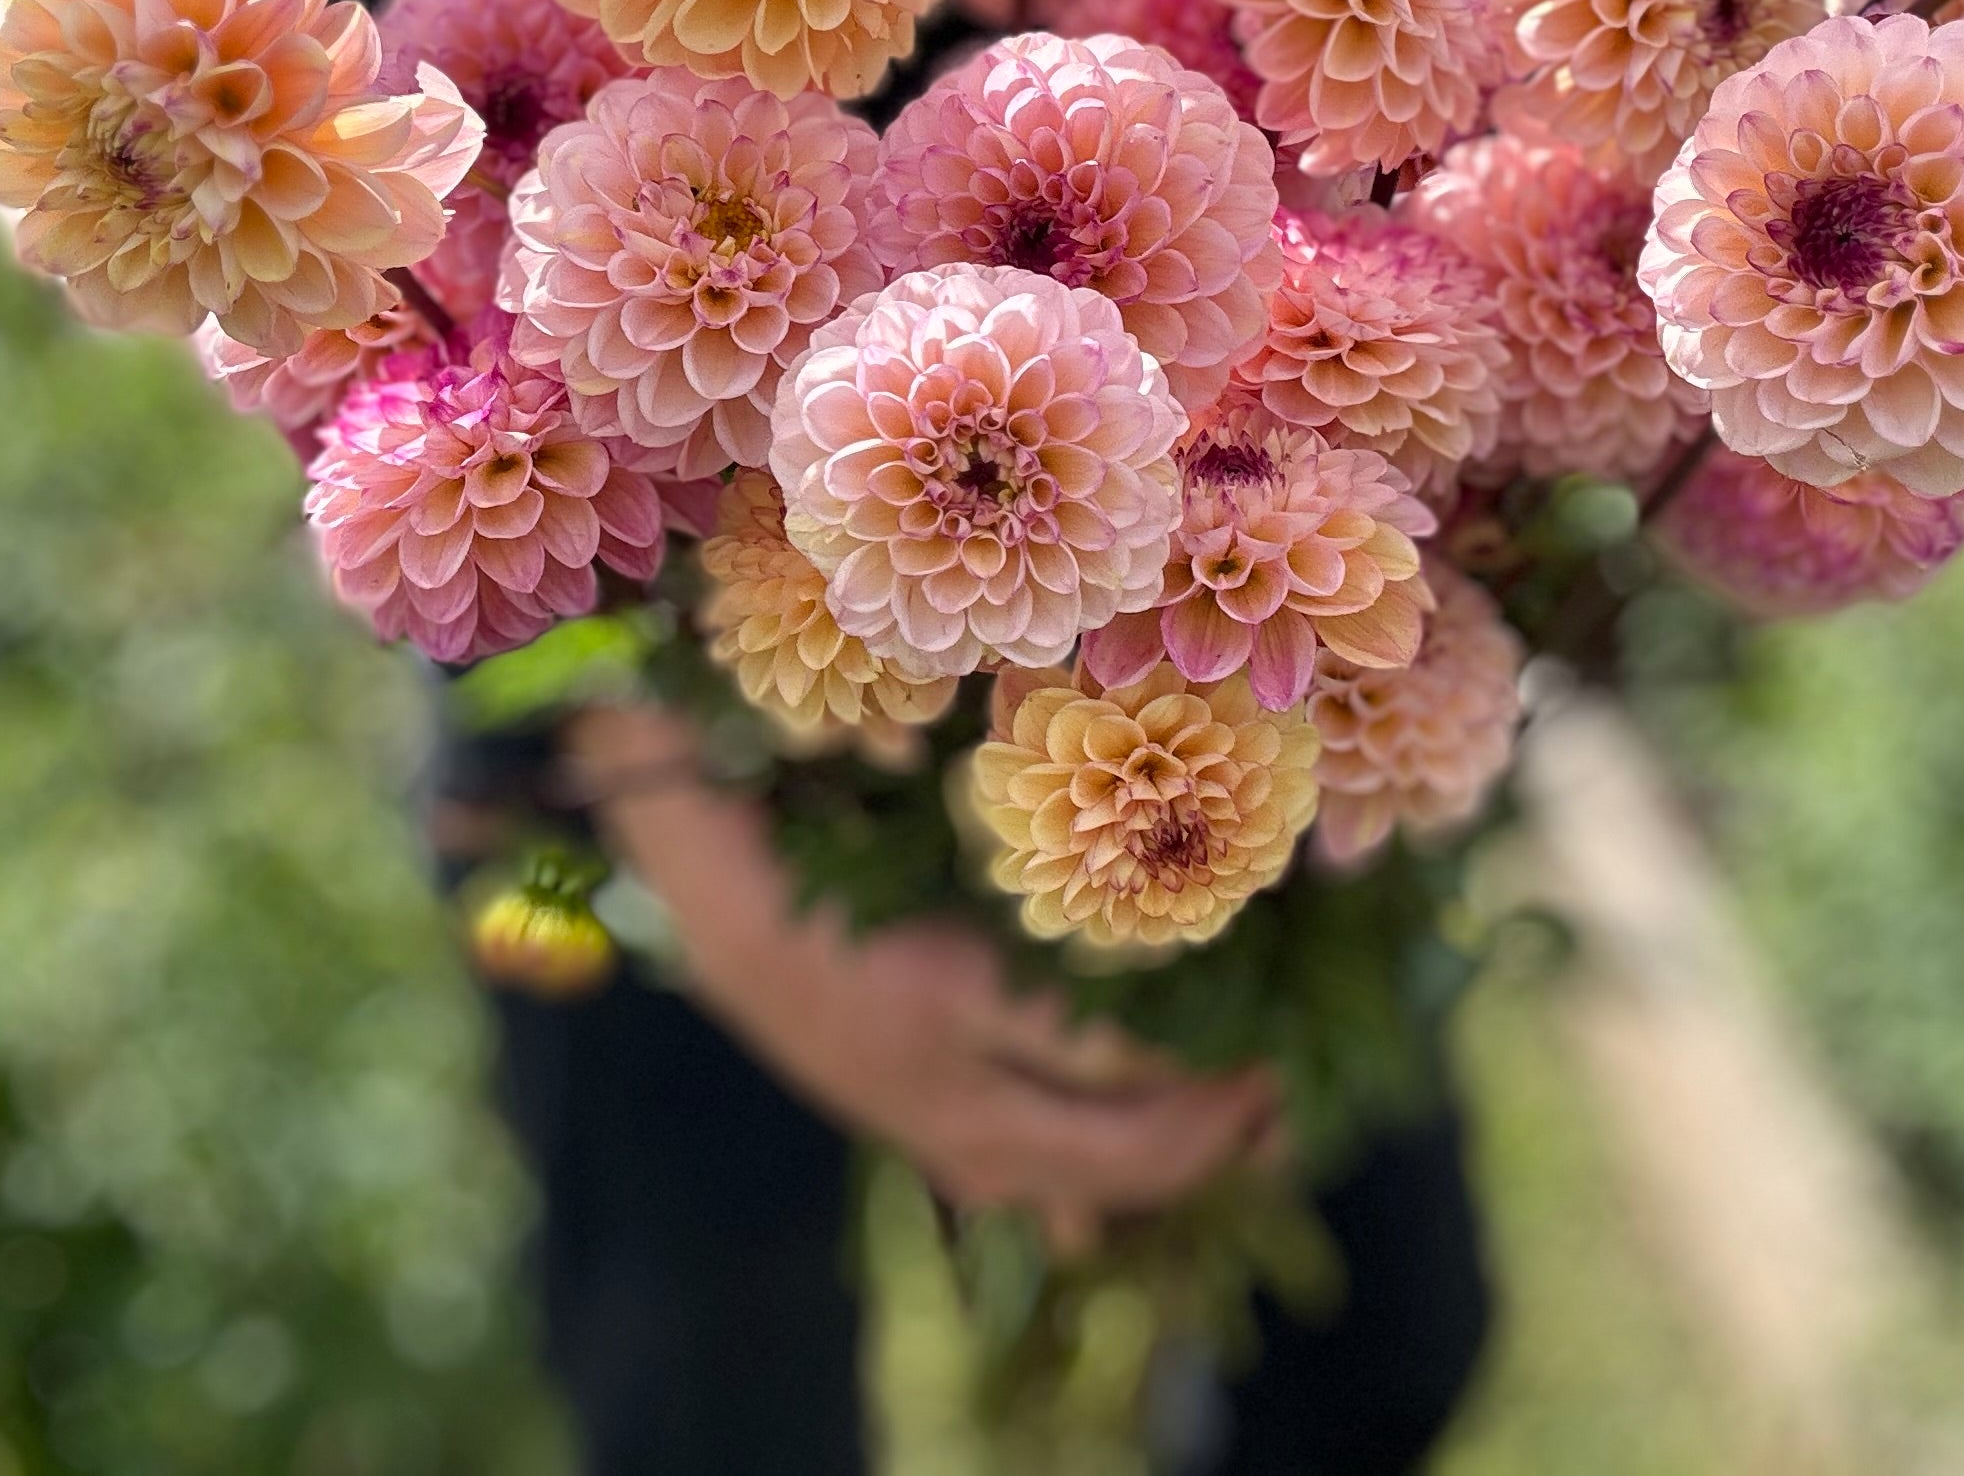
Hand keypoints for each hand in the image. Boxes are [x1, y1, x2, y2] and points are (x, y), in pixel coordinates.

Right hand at [567, 709, 1273, 1244]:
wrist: (678, 857)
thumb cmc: (795, 784)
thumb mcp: (886, 770)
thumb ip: (984, 780)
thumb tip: (1093, 782)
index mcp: (933, 989)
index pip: (1099, 1052)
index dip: (1195, 1051)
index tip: (1276, 1005)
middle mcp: (928, 1074)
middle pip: (1101, 1145)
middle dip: (1207, 1129)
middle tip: (1285, 1086)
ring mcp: (909, 1110)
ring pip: (1061, 1183)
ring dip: (1166, 1168)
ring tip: (1252, 1132)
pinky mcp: (898, 1119)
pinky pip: (1008, 1183)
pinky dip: (1083, 1192)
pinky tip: (1143, 1185)